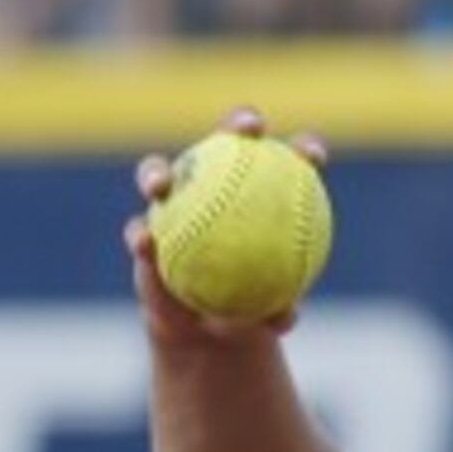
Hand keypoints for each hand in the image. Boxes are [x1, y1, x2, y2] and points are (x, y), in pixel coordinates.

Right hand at [126, 108, 328, 345]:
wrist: (207, 330)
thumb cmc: (248, 313)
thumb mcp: (264, 317)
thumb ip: (276, 310)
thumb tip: (286, 317)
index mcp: (257, 193)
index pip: (288, 162)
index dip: (303, 150)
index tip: (314, 157)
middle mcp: (214, 184)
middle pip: (227, 139)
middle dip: (239, 121)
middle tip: (249, 129)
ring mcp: (174, 204)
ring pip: (159, 173)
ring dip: (155, 172)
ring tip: (159, 186)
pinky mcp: (145, 232)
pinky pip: (138, 231)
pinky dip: (139, 236)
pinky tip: (143, 244)